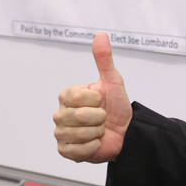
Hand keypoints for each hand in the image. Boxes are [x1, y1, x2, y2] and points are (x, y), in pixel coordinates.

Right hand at [53, 32, 132, 162]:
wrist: (125, 133)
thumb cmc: (117, 107)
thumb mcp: (113, 82)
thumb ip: (104, 59)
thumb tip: (101, 34)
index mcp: (67, 96)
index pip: (78, 97)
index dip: (96, 100)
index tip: (101, 101)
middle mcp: (60, 114)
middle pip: (79, 116)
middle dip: (99, 118)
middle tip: (102, 118)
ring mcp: (61, 133)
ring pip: (80, 134)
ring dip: (97, 133)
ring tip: (100, 130)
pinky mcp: (65, 151)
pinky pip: (78, 150)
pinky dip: (93, 147)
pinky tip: (95, 143)